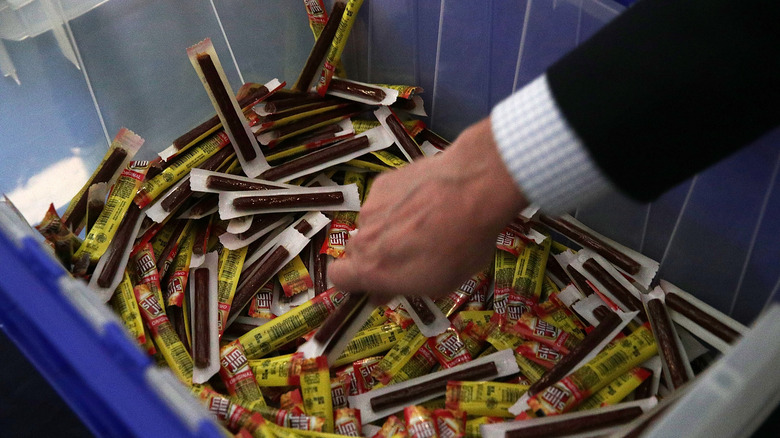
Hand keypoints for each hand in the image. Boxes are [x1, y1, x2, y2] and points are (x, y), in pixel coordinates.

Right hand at [329, 117, 526, 301]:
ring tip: (424, 222)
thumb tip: (379, 293)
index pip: (337, 278)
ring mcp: (370, 207)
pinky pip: (383, 200)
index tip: (374, 281)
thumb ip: (401, 288)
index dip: (352, 281)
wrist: (472, 189)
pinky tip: (425, 200)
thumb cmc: (460, 246)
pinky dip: (397, 203)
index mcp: (372, 269)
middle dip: (375, 254)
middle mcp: (363, 238)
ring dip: (388, 227)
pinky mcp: (382, 183)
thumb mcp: (438, 283)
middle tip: (407, 253)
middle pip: (356, 250)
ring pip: (371, 224)